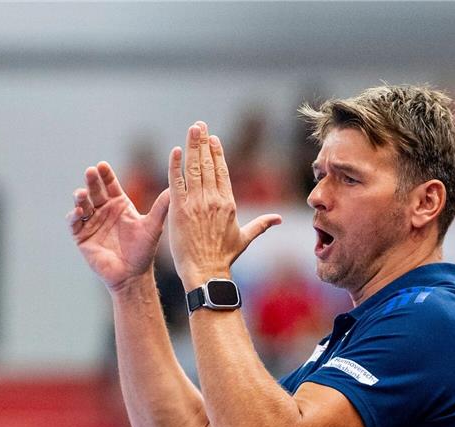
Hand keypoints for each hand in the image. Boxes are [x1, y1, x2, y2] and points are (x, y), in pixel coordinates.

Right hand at [67, 161, 169, 291]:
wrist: (132, 275)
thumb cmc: (144, 251)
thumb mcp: (153, 226)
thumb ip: (161, 207)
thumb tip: (175, 188)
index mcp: (119, 205)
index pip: (110, 185)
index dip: (105, 175)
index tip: (102, 165)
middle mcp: (104, 211)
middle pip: (95, 191)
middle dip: (91, 181)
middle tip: (90, 172)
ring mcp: (92, 223)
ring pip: (82, 204)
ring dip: (80, 197)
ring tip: (81, 193)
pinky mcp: (82, 237)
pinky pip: (74, 223)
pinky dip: (74, 216)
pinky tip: (78, 212)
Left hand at [167, 122, 281, 289]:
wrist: (207, 271)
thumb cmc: (224, 258)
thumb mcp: (244, 238)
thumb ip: (261, 225)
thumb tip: (279, 219)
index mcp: (228, 203)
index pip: (222, 171)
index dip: (217, 153)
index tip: (213, 139)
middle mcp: (213, 199)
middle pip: (208, 164)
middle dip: (203, 142)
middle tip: (199, 125)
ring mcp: (196, 203)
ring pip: (194, 168)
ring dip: (192, 146)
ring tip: (192, 129)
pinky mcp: (179, 209)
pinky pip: (176, 182)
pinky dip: (175, 165)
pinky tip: (175, 151)